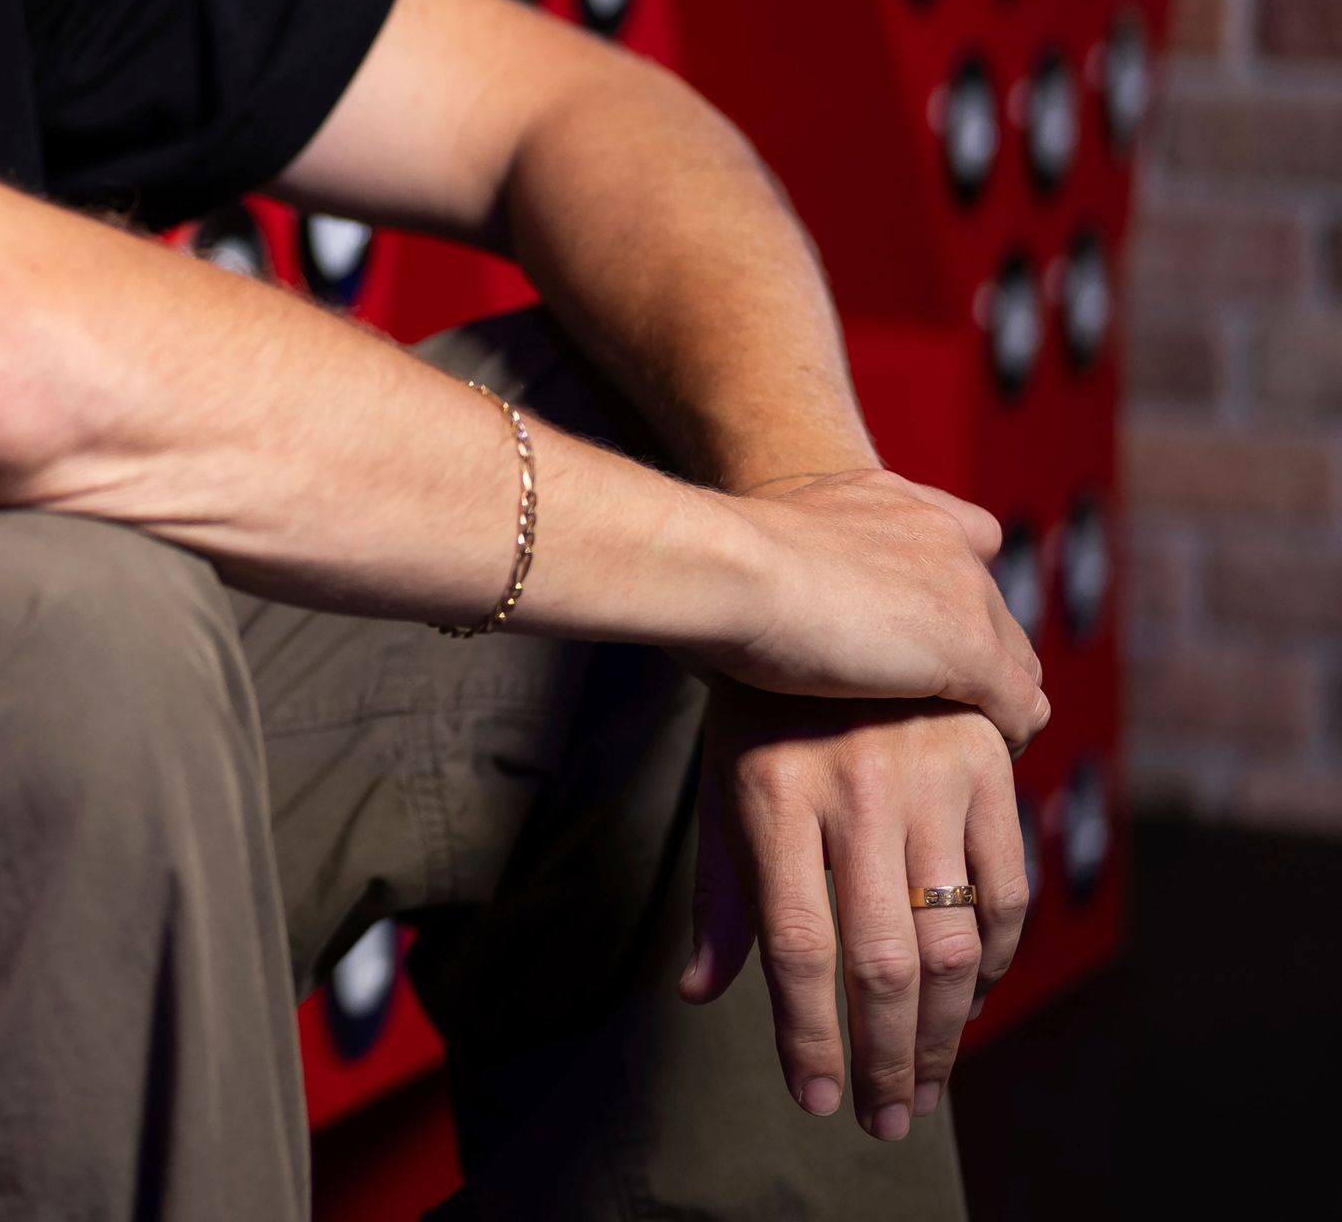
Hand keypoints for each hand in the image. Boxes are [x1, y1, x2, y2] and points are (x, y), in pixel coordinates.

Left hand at [682, 689, 1033, 1138]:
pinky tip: (975, 999)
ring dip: (944, 1030)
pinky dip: (998, 959)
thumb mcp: (725, 786)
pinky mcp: (986, 767)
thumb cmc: (762, 708)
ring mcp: (928, 777)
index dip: (808, 1034)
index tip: (816, 1099)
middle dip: (884, 1057)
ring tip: (926, 1083)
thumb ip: (724, 895)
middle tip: (884, 1117)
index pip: (794, 946)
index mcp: (774, 796)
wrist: (823, 588)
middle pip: (879, 960)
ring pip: (952, 939)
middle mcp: (855, 792)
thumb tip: (699, 992)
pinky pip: (1007, 888)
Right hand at [713, 468, 1048, 744]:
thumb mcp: (750, 549)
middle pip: (991, 605)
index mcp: (882, 498)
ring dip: (996, 698)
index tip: (922, 628)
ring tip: (973, 740)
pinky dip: (1011, 732)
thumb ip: (780, 570)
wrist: (723, 568)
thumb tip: (751, 617)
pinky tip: (986, 754)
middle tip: (944, 701)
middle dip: (973, 653)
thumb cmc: (707, 570)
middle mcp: (933, 532)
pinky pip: (1023, 704)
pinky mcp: (968, 648)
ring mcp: (958, 588)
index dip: (955, 585)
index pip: (964, 535)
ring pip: (1016, 658)